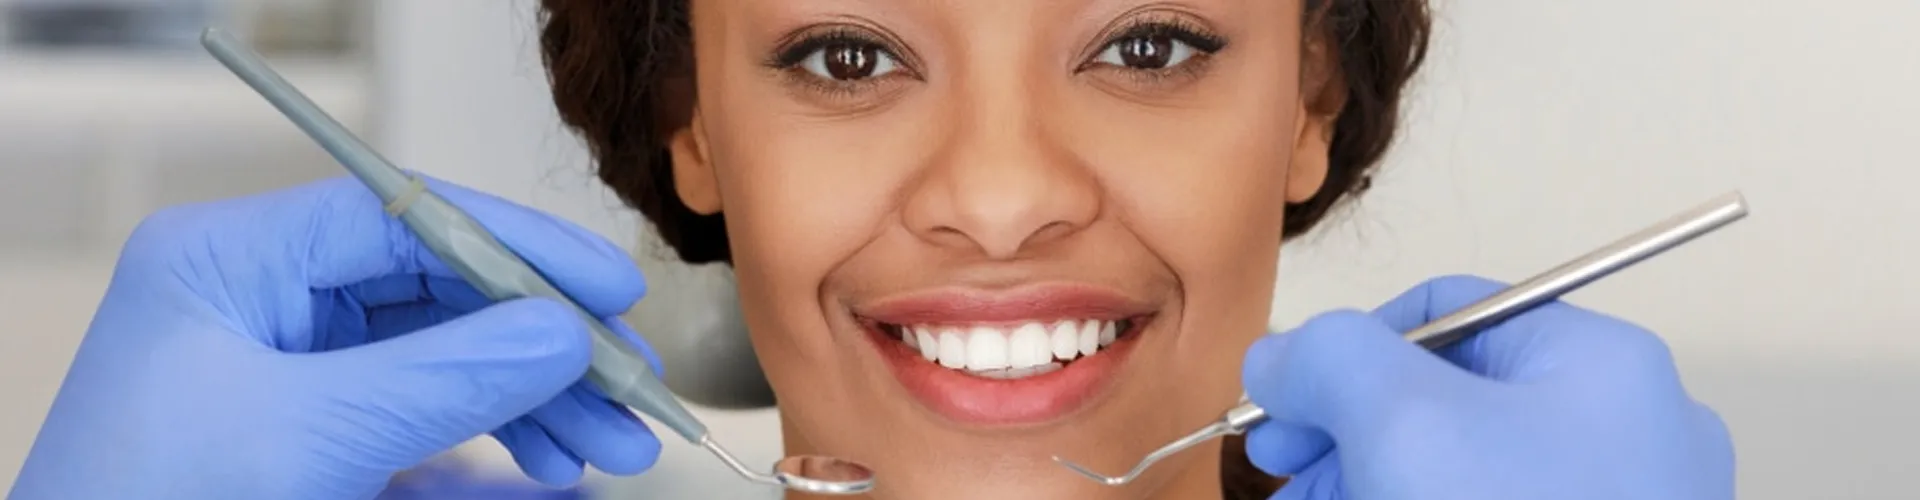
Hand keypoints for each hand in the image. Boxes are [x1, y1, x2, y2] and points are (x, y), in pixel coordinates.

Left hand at [12, 176, 662, 499]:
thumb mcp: (307, 439)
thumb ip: (445, 378)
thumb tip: (562, 335)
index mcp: (231, 263)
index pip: (405, 218)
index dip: (520, 247)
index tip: (608, 288)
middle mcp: (262, 302)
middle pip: (440, 293)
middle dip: (543, 343)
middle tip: (630, 383)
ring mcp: (288, 371)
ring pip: (445, 358)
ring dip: (535, 400)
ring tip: (615, 446)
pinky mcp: (312, 436)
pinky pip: (425, 416)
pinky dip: (492, 438)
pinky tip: (552, 462)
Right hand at [1241, 275, 1734, 499]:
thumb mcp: (1400, 420)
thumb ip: (1329, 361)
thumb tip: (1282, 354)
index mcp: (1598, 364)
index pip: (1447, 313)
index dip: (1348, 353)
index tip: (1285, 407)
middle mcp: (1626, 430)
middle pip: (1448, 400)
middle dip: (1348, 434)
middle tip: (1283, 472)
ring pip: (1463, 471)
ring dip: (1371, 483)